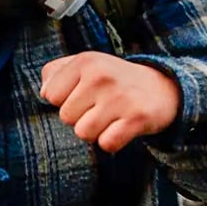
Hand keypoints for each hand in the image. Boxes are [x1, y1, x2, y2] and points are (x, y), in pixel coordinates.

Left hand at [41, 52, 180, 152]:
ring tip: (107, 118)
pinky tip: (120, 128)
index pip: (49, 95)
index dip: (62, 100)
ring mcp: (120, 98)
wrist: (162, 87)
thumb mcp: (84, 64)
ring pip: (83, 133)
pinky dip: (111, 141)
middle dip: (79, 117)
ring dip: (94, 131)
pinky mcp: (137, 119)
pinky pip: (106, 144)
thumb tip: (44, 93)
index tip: (80, 95)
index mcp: (85, 61)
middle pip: (65, 117)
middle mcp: (101, 77)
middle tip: (98, 107)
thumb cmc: (112, 78)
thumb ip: (55, 73)